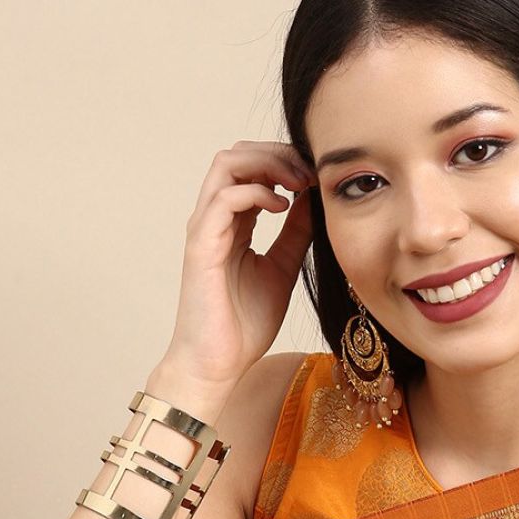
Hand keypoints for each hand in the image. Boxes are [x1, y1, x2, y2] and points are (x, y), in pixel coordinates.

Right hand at [160, 139, 317, 392]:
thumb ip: (295, 235)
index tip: (317, 176)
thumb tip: (313, 201)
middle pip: (238, 155)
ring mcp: (205, 228)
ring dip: (267, 163)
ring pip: (227, 165)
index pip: (252, 169)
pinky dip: (256, 192)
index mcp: (233, 223)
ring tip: (298, 183)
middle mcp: (215, 219)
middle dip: (278, 153)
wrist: (218, 365)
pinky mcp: (201, 245)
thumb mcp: (282, 269)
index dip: (285, 162)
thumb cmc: (243, 325)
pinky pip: (224, 198)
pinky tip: (282, 207)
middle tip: (310, 172)